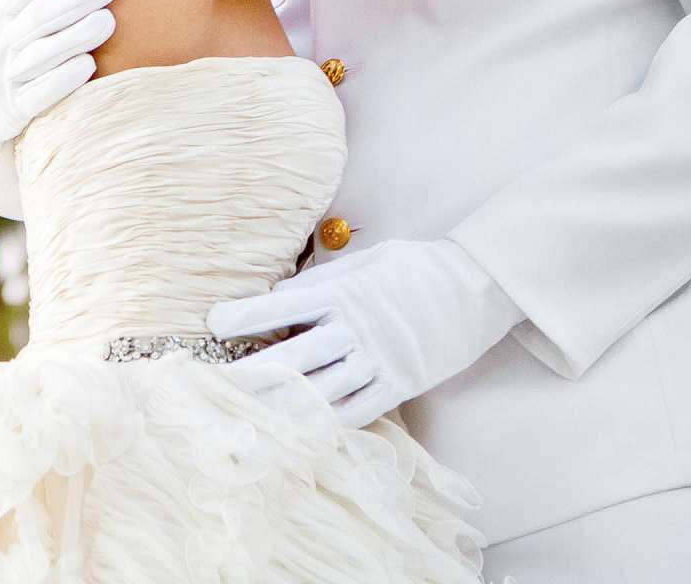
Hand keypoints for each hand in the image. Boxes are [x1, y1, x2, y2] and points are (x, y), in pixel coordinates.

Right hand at [0, 0, 115, 210]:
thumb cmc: (2, 45)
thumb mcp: (4, 10)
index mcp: (0, 10)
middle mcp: (1, 41)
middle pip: (39, 15)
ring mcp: (8, 76)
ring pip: (43, 54)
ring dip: (76, 36)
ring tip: (108, 21)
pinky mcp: (17, 109)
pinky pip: (41, 94)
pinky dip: (64, 79)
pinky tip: (88, 64)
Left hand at [207, 238, 519, 428]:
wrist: (478, 287)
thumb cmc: (417, 266)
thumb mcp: (367, 261)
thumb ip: (324, 281)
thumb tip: (281, 296)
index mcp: (345, 291)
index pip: (284, 305)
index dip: (246, 316)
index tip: (213, 322)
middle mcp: (356, 329)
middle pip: (294, 357)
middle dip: (250, 372)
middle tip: (212, 384)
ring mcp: (379, 361)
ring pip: (320, 390)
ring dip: (279, 405)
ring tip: (244, 416)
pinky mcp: (400, 384)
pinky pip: (356, 410)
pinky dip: (324, 422)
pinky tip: (296, 430)